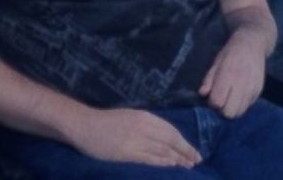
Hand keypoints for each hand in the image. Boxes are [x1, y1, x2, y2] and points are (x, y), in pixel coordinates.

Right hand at [66, 107, 201, 167]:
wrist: (85, 125)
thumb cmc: (107, 121)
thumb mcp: (131, 116)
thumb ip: (147, 125)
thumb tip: (165, 136)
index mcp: (145, 117)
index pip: (171, 131)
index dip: (184, 142)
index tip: (193, 151)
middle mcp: (144, 127)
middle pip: (171, 141)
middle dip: (185, 151)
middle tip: (197, 161)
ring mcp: (136, 140)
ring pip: (162, 150)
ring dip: (177, 159)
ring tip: (188, 166)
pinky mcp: (127, 152)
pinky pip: (149, 158)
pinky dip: (163, 162)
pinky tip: (171, 166)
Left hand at [198, 30, 266, 118]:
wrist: (252, 44)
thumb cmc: (230, 53)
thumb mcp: (216, 63)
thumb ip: (208, 80)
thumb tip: (202, 94)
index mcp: (228, 75)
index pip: (218, 102)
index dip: (212, 102)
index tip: (212, 95)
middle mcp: (242, 84)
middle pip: (230, 112)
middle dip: (222, 109)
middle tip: (221, 99)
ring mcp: (252, 89)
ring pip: (240, 112)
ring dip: (232, 108)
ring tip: (230, 98)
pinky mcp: (259, 91)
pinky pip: (248, 106)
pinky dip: (241, 104)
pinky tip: (239, 93)